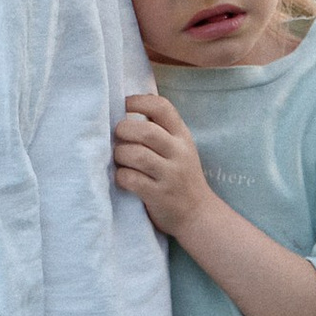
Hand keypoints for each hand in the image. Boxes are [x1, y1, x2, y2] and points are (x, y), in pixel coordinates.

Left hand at [112, 89, 215, 239]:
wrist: (198, 214)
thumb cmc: (181, 176)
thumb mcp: (179, 148)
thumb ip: (160, 131)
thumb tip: (124, 110)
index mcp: (182, 136)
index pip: (162, 107)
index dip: (139, 102)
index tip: (125, 105)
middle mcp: (179, 152)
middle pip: (145, 131)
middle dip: (123, 130)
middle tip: (117, 136)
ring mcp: (170, 175)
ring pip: (135, 154)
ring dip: (119, 154)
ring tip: (120, 159)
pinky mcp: (159, 195)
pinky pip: (130, 179)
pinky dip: (121, 176)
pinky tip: (123, 178)